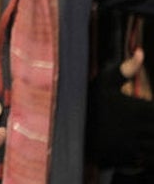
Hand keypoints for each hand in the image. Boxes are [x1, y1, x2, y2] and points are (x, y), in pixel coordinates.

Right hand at [87, 49, 153, 169]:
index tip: (147, 110)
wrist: (67, 126)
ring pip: (153, 146)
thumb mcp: (104, 81)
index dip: (153, 111)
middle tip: (143, 122)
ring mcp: (132, 145)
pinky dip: (144, 156)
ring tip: (141, 134)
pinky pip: (144, 160)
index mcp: (135, 108)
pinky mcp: (126, 158)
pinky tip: (136, 147)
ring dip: (150, 141)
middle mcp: (136, 127)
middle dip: (152, 125)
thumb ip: (126, 68)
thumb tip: (141, 51)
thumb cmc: (89, 100)